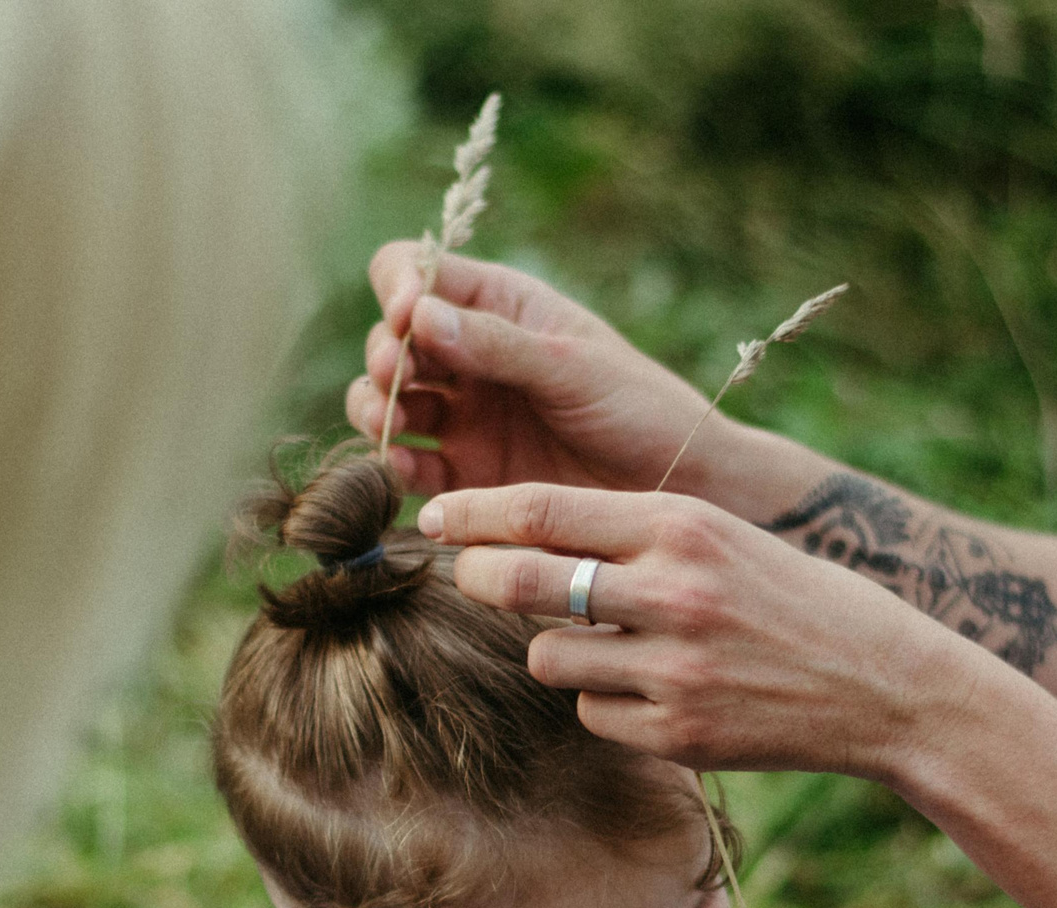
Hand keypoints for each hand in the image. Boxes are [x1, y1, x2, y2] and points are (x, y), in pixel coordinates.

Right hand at [347, 243, 733, 496]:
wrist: (680, 486)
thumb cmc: (641, 409)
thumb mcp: (573, 368)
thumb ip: (497, 345)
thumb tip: (418, 315)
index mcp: (499, 307)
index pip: (418, 271)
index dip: (399, 286)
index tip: (407, 317)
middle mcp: (470, 357)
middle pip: (391, 340)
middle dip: (384, 357)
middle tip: (399, 381)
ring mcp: (465, 416)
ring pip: (388, 401)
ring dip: (376, 408)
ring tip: (392, 425)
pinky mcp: (467, 475)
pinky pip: (412, 465)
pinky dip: (397, 465)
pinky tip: (406, 471)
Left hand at [419, 482, 974, 778]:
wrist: (887, 687)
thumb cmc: (797, 601)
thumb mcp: (723, 539)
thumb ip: (633, 535)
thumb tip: (520, 539)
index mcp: (683, 524)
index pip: (544, 510)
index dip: (474, 514)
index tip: (435, 515)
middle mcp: (674, 591)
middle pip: (522, 581)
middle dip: (476, 578)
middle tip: (465, 577)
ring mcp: (674, 668)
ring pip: (549, 657)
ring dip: (554, 651)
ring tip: (604, 646)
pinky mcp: (679, 733)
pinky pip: (592, 715)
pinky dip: (603, 705)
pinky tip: (652, 694)